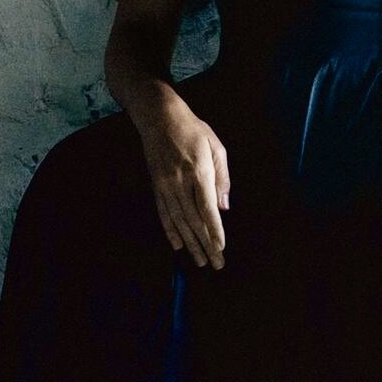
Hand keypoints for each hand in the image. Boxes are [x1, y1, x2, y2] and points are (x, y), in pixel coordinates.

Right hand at [138, 98, 230, 270]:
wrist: (159, 117)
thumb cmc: (193, 130)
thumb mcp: (216, 147)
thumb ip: (222, 178)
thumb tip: (224, 207)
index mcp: (198, 172)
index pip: (207, 209)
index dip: (214, 230)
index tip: (220, 248)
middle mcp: (180, 182)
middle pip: (193, 221)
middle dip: (205, 245)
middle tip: (215, 264)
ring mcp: (165, 186)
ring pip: (178, 221)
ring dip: (190, 244)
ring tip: (199, 261)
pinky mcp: (156, 187)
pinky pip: (164, 214)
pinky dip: (170, 231)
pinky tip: (178, 246)